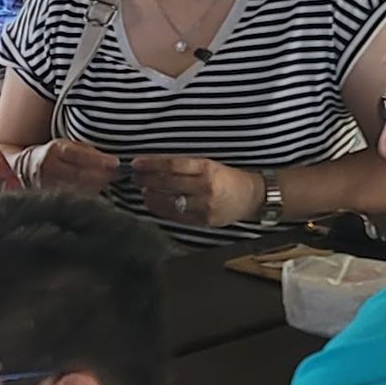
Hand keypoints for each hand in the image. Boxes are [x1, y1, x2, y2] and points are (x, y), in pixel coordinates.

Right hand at [35, 138, 119, 194]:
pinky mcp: (47, 198)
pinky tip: (93, 192)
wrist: (26, 168)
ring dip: (96, 187)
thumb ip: (88, 152)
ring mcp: (47, 185)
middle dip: (101, 176)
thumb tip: (111, 163)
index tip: (115, 163)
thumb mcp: (68, 145)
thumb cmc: (54, 155)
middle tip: (115, 175)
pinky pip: (72, 199)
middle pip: (79, 175)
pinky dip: (86, 197)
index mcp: (55, 150)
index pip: (79, 155)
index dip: (99, 160)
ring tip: (105, 182)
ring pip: (77, 190)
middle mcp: (49, 167)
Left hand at [130, 154, 265, 230]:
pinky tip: (153, 204)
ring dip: (151, 196)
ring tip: (142, 191)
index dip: (151, 164)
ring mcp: (204, 206)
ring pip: (170, 202)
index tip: (136, 163)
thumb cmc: (227, 178)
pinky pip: (177, 216)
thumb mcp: (210, 165)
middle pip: (168, 183)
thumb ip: (185, 166)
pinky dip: (161, 210)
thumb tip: (155, 167)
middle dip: (147, 180)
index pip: (172, 164)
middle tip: (134, 177)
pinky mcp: (204, 221)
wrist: (251, 197)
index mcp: (207, 168)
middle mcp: (205, 187)